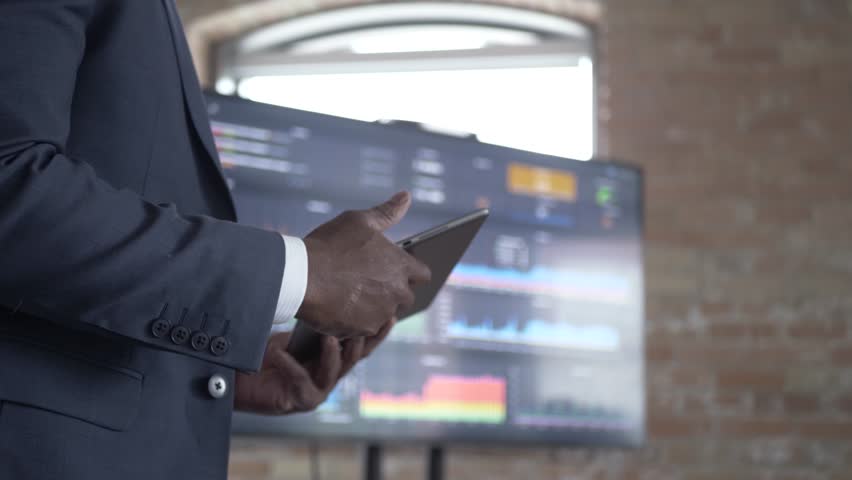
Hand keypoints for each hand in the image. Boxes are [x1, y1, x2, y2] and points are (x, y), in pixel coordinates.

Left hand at [234, 321, 394, 414]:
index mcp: (333, 360)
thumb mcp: (295, 335)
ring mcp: (318, 391)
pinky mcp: (301, 401)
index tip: (390, 315)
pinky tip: (278, 351)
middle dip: (361, 341)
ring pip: (334, 371)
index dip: (377, 333)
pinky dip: (289, 364)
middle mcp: (330, 377)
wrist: (242, 380)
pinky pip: (299, 380)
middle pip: (354, 359)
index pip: (361, 346)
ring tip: (329, 337)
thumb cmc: (266, 356)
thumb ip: (314, 325)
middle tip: (365, 324)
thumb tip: (330, 298)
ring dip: (333, 354)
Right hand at [297, 191, 430, 337]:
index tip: (398, 270)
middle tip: (370, 282)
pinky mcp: (363, 330)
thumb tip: (406, 196)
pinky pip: (366, 327)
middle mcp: (397, 292)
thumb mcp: (359, 221)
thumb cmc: (330, 245)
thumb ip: (387, 212)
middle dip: (393, 290)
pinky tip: (340, 307)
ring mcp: (381, 313)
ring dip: (375, 306)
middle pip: (406, 297)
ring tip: (351, 294)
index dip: (411, 271)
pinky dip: (356, 320)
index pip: (423, 274)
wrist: (301, 276)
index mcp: (400, 266)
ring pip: (385, 313)